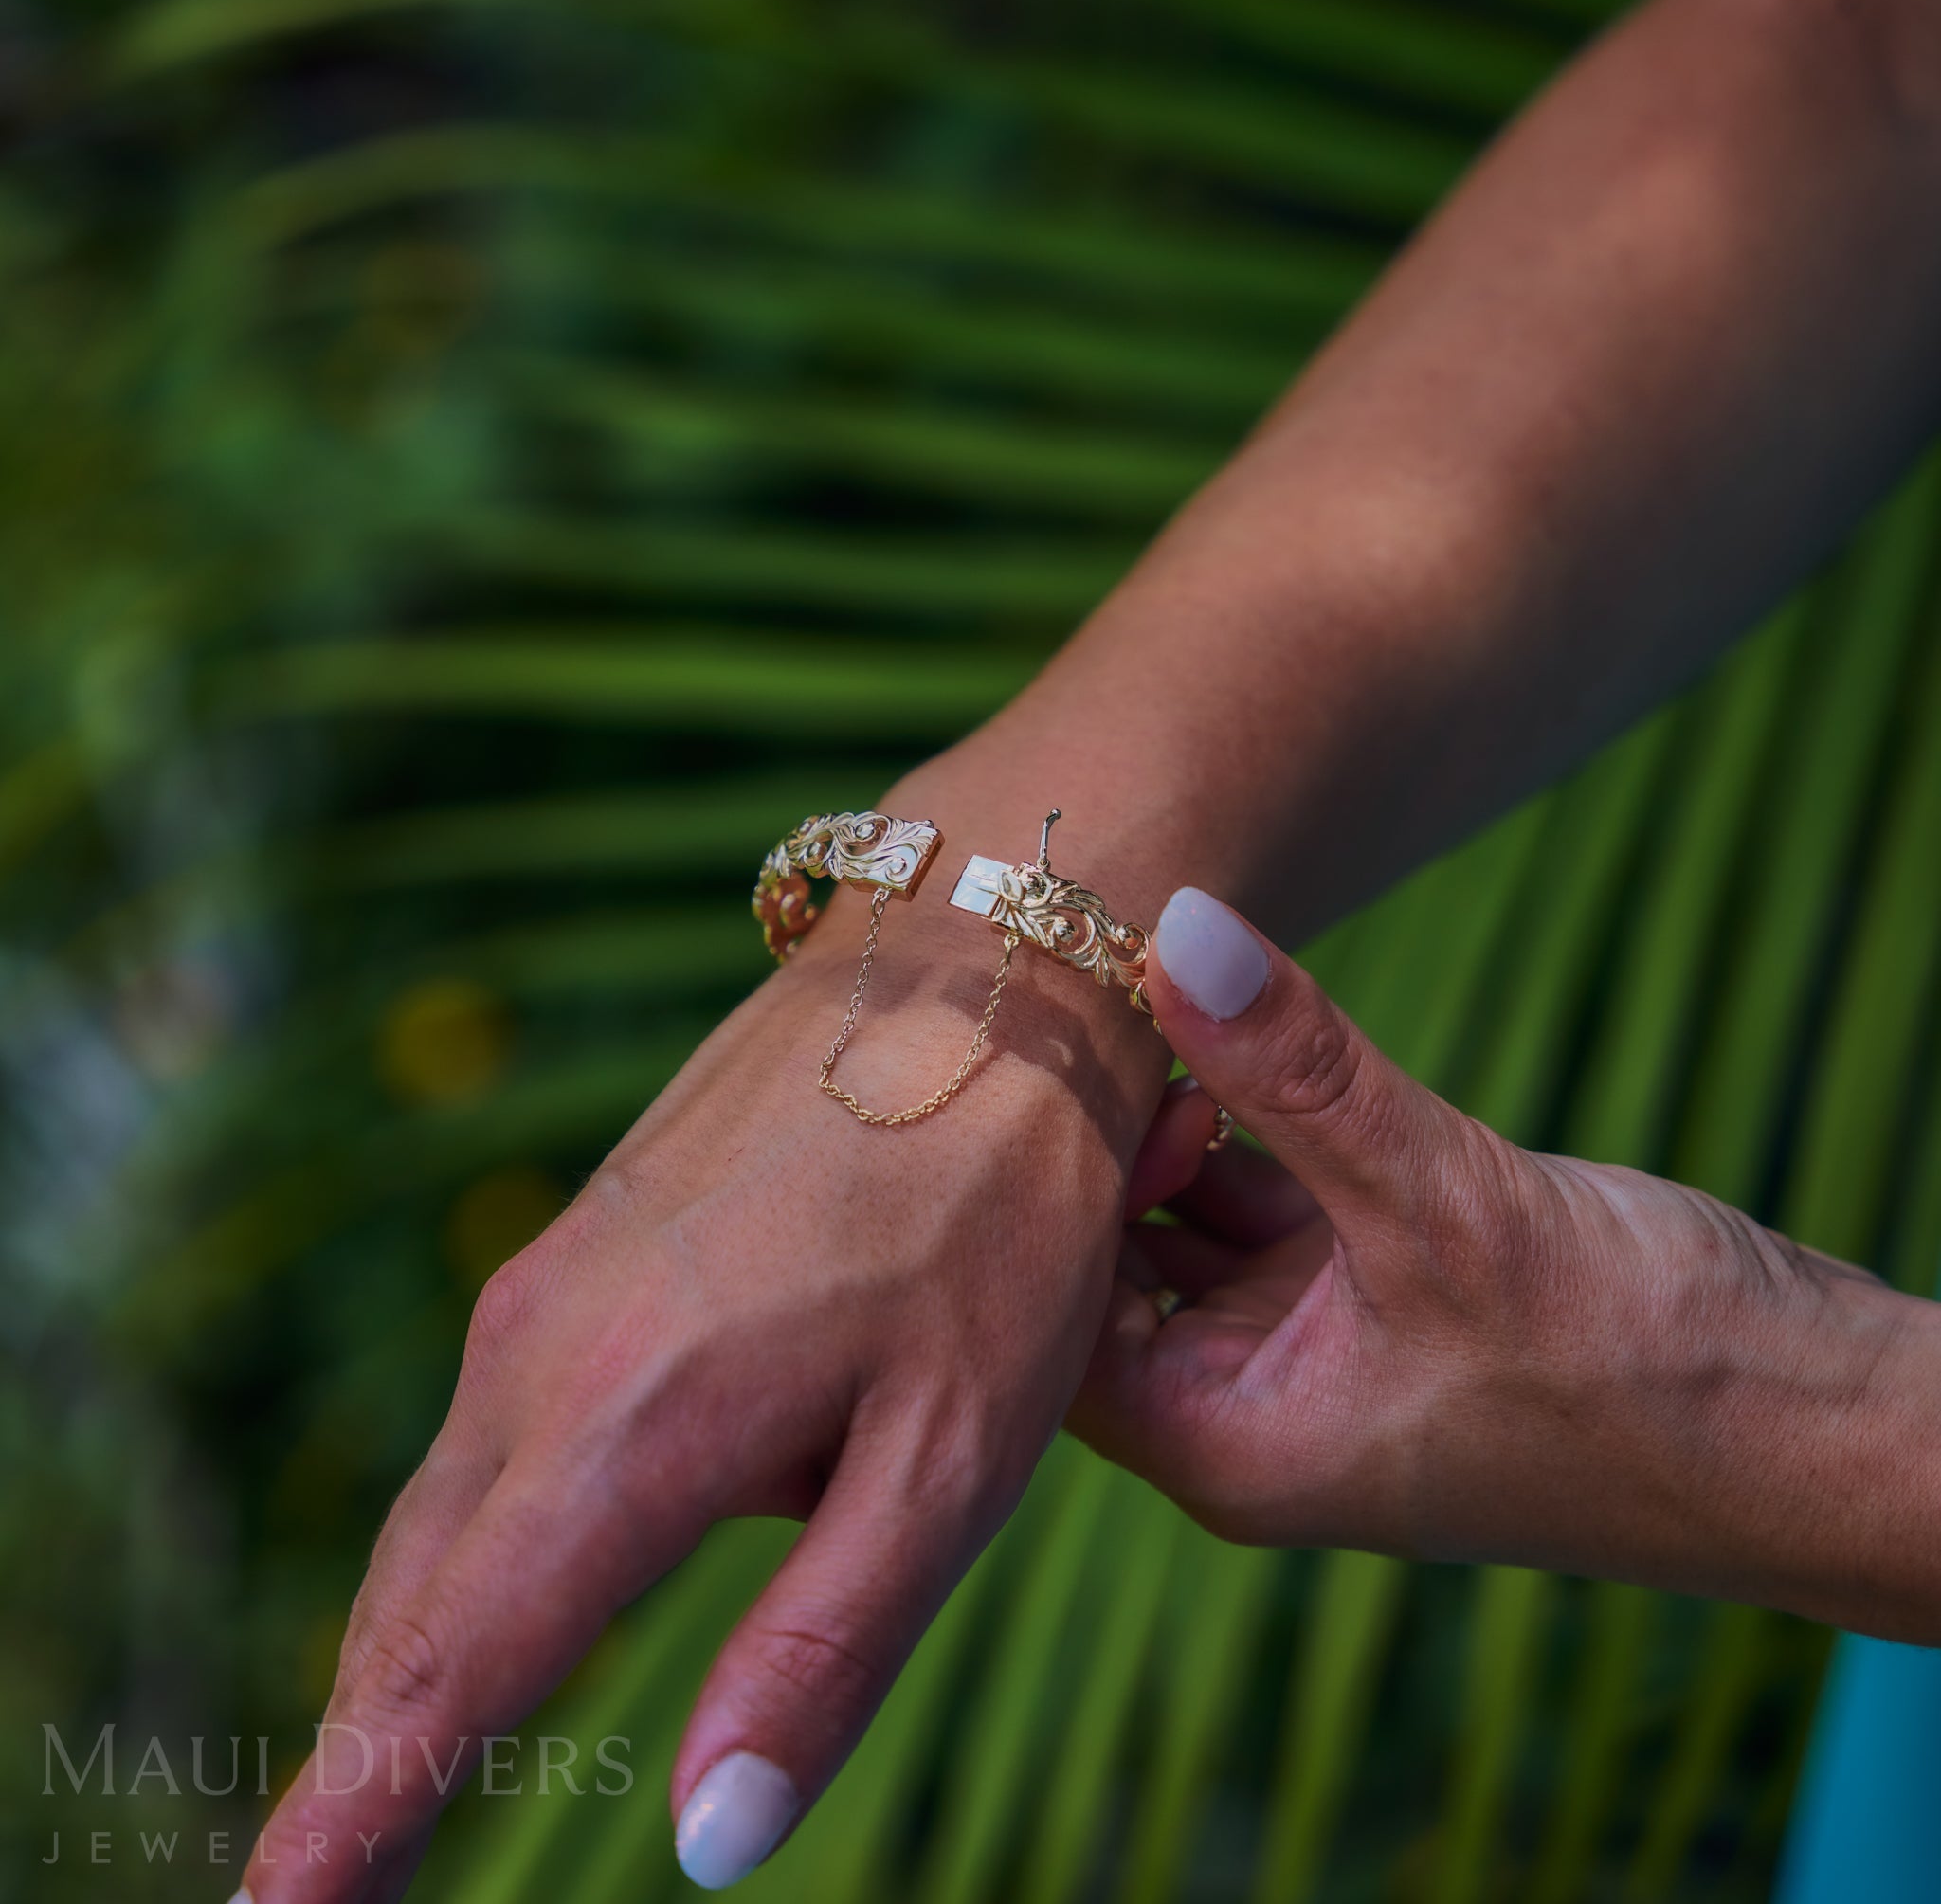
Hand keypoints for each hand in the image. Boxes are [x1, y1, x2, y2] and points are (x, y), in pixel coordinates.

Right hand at [241, 859, 1167, 1900]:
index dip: (353, 1812)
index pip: (452, 1667)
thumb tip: (704, 1838)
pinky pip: (506, 1413)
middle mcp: (549, 1353)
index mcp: (633, 1427)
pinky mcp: (589, 1235)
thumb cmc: (994, 1212)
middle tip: (321, 1876)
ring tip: (403, 1754)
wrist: (976, 968)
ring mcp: (555, 1279)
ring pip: (454, 1505)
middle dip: (367, 1742)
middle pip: (418, 1600)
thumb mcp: (952, 1451)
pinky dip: (496, 1519)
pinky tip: (540, 1556)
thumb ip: (820, 1647)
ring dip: (426, 1633)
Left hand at [1075, 888, 1940, 1640]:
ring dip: (1175, 1122)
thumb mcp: (1445, 1205)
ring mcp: (1313, 1346)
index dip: (1037, 1197)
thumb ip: (1299, 1071)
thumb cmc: (1648, 1375)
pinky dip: (1253, 1124)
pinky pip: (1273, 1196)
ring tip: (1143, 1003)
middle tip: (1090, 1015)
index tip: (1056, 1067)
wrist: (1827, 1429)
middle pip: (1105, 1266)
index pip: (1047, 1325)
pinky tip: (1234, 1040)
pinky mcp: (1377, 1290)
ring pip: (1189, 1222)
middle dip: (1097, 1150)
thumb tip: (1169, 930)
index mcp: (1223, 1440)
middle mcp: (1247, 1405)